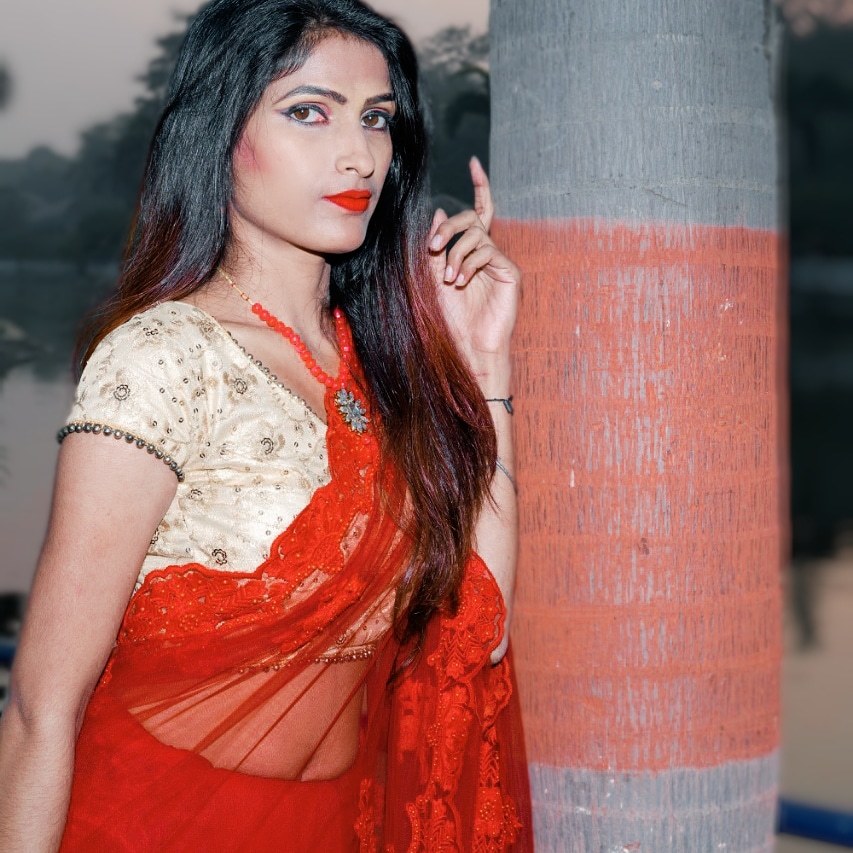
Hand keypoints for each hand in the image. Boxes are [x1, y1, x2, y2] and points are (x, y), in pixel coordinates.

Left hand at [428, 157, 520, 385]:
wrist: (467, 345)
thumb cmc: (451, 316)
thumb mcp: (434, 276)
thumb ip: (437, 246)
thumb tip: (441, 212)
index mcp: (472, 251)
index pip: (479, 212)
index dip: (480, 186)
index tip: (474, 162)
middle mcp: (489, 252)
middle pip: (474, 219)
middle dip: (450, 228)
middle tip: (432, 246)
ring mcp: (501, 262)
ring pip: (478, 236)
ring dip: (456, 254)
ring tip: (449, 280)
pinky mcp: (511, 273)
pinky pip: (488, 252)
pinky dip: (469, 264)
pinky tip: (461, 283)